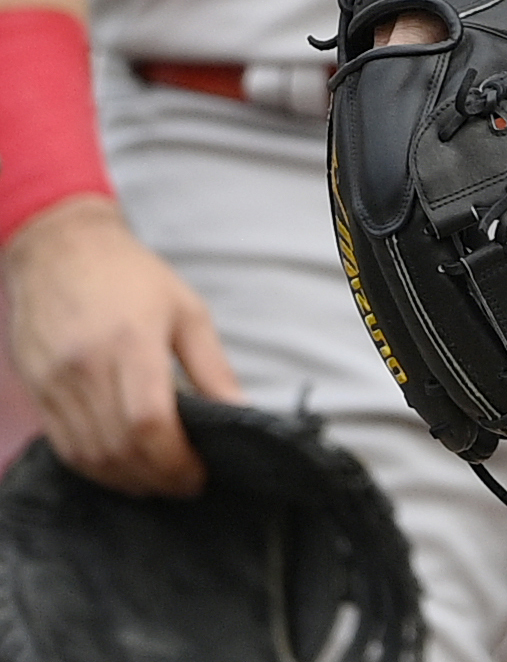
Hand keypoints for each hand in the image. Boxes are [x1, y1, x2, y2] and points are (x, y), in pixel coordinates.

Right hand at [3, 198, 241, 493]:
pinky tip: (122, 466)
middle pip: (118, 448)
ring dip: (126, 479)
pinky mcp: (37, 392)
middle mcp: (85, 369)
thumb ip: (212, 368)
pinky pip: (64, 447)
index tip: (200, 474)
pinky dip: (95, 466)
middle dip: (156, 478)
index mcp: (129, 344)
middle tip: (186, 484)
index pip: (148, 423)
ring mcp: (54, 384)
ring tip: (159, 480)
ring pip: (88, 455)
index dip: (175, 460)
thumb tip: (240, 413)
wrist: (61, 251)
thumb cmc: (132, 277)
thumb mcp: (187, 311)